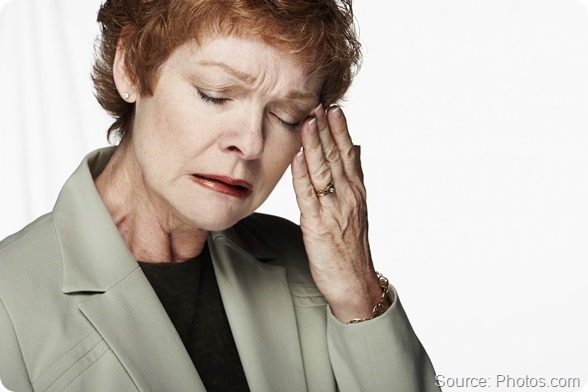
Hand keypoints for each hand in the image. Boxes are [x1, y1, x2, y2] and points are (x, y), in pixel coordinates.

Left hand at [291, 104, 387, 322]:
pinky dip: (303, 175)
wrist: (354, 281)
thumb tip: (357, 146)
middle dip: (326, 129)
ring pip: (323, 171)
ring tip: (309, 120)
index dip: (340, 130)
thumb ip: (355, 175)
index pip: (348, 154)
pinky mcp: (318, 225)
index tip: (333, 107)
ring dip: (316, 144)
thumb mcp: (358, 206)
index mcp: (356, 191)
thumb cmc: (352, 246)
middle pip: (336, 157)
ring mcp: (334, 209)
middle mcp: (348, 196)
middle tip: (318, 103)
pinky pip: (308, 196)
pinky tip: (298, 157)